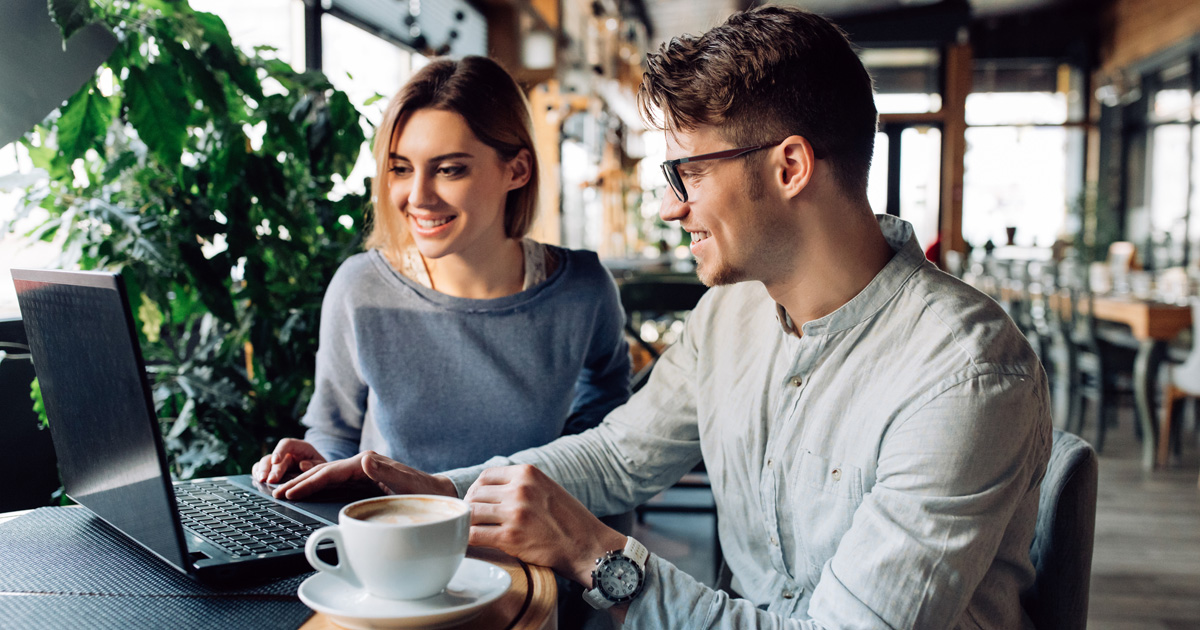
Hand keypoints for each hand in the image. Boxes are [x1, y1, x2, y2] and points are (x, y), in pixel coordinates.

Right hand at [252, 438, 326, 483]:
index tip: (276, 461)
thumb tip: (303, 465)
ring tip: (261, 481)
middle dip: (271, 468)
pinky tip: (257, 480)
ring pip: (265, 462)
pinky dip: (257, 473)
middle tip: (270, 480)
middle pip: (273, 456)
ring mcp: (277, 461)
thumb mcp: (321, 464)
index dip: (279, 451)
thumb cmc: (318, 466)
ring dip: (261, 471)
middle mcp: (286, 453)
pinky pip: (260, 469)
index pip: (286, 444)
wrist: (318, 472)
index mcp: (299, 447)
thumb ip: (314, 464)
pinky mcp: (272, 469)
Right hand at [272, 450, 456, 499]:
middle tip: (274, 494)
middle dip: (298, 482)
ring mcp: (361, 475)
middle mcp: (362, 466)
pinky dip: (316, 489)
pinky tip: (304, 496)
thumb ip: (387, 472)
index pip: (330, 472)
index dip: (308, 482)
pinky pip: (333, 486)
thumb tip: (364, 460)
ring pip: (326, 479)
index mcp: (367, 464)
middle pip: (323, 474)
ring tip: (282, 494)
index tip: (289, 492)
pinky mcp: (362, 485)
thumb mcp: (408, 483)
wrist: (439, 493)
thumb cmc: (426, 491)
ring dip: (304, 485)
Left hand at [464, 464, 625, 584]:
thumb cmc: (568, 521)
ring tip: (472, 532)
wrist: (587, 546)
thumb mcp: (546, 488)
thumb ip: (522, 485)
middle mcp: (520, 489)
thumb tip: (489, 490)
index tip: (478, 504)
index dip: (476, 491)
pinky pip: (474, 535)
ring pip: (471, 513)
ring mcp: (515, 513)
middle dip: (470, 508)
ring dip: (468, 524)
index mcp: (527, 473)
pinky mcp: (511, 537)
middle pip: (475, 494)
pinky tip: (470, 544)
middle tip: (472, 521)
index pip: (485, 476)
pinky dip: (467, 540)